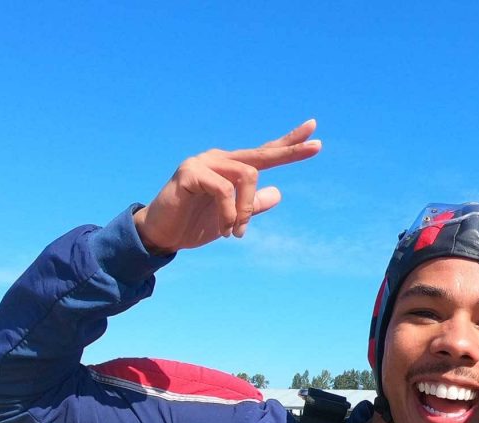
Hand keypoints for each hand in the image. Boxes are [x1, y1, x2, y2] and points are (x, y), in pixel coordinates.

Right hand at [132, 119, 320, 253]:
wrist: (161, 235)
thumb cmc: (193, 224)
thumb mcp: (230, 219)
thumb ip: (252, 207)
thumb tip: (278, 192)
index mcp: (229, 168)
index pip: (263, 153)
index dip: (288, 145)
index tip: (314, 131)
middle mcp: (218, 159)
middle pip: (260, 155)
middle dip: (289, 152)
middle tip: (317, 146)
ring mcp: (203, 162)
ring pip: (246, 175)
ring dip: (246, 210)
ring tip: (236, 233)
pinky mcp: (189, 172)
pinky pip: (224, 189)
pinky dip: (230, 212)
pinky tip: (224, 229)